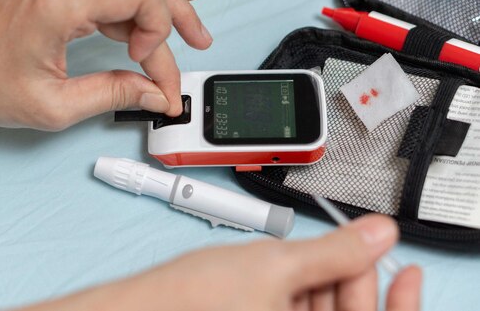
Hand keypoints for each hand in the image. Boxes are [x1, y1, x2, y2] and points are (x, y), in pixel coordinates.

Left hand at [0, 0, 210, 129]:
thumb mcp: (51, 105)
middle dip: (179, 15)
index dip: (161, 34)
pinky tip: (165, 9)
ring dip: (168, 4)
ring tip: (193, 31)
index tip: (151, 73)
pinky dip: (145, 0)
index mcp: (63, 2)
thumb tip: (154, 94)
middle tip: (199, 44)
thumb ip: (112, 96)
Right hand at [20, 214, 421, 310]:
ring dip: (325, 282)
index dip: (391, 292)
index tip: (399, 261)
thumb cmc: (191, 301)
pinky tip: (295, 267)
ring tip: (320, 252)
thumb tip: (379, 234)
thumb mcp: (275, 265)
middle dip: (353, 279)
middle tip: (353, 245)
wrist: (138, 309)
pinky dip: (301, 289)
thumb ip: (335, 252)